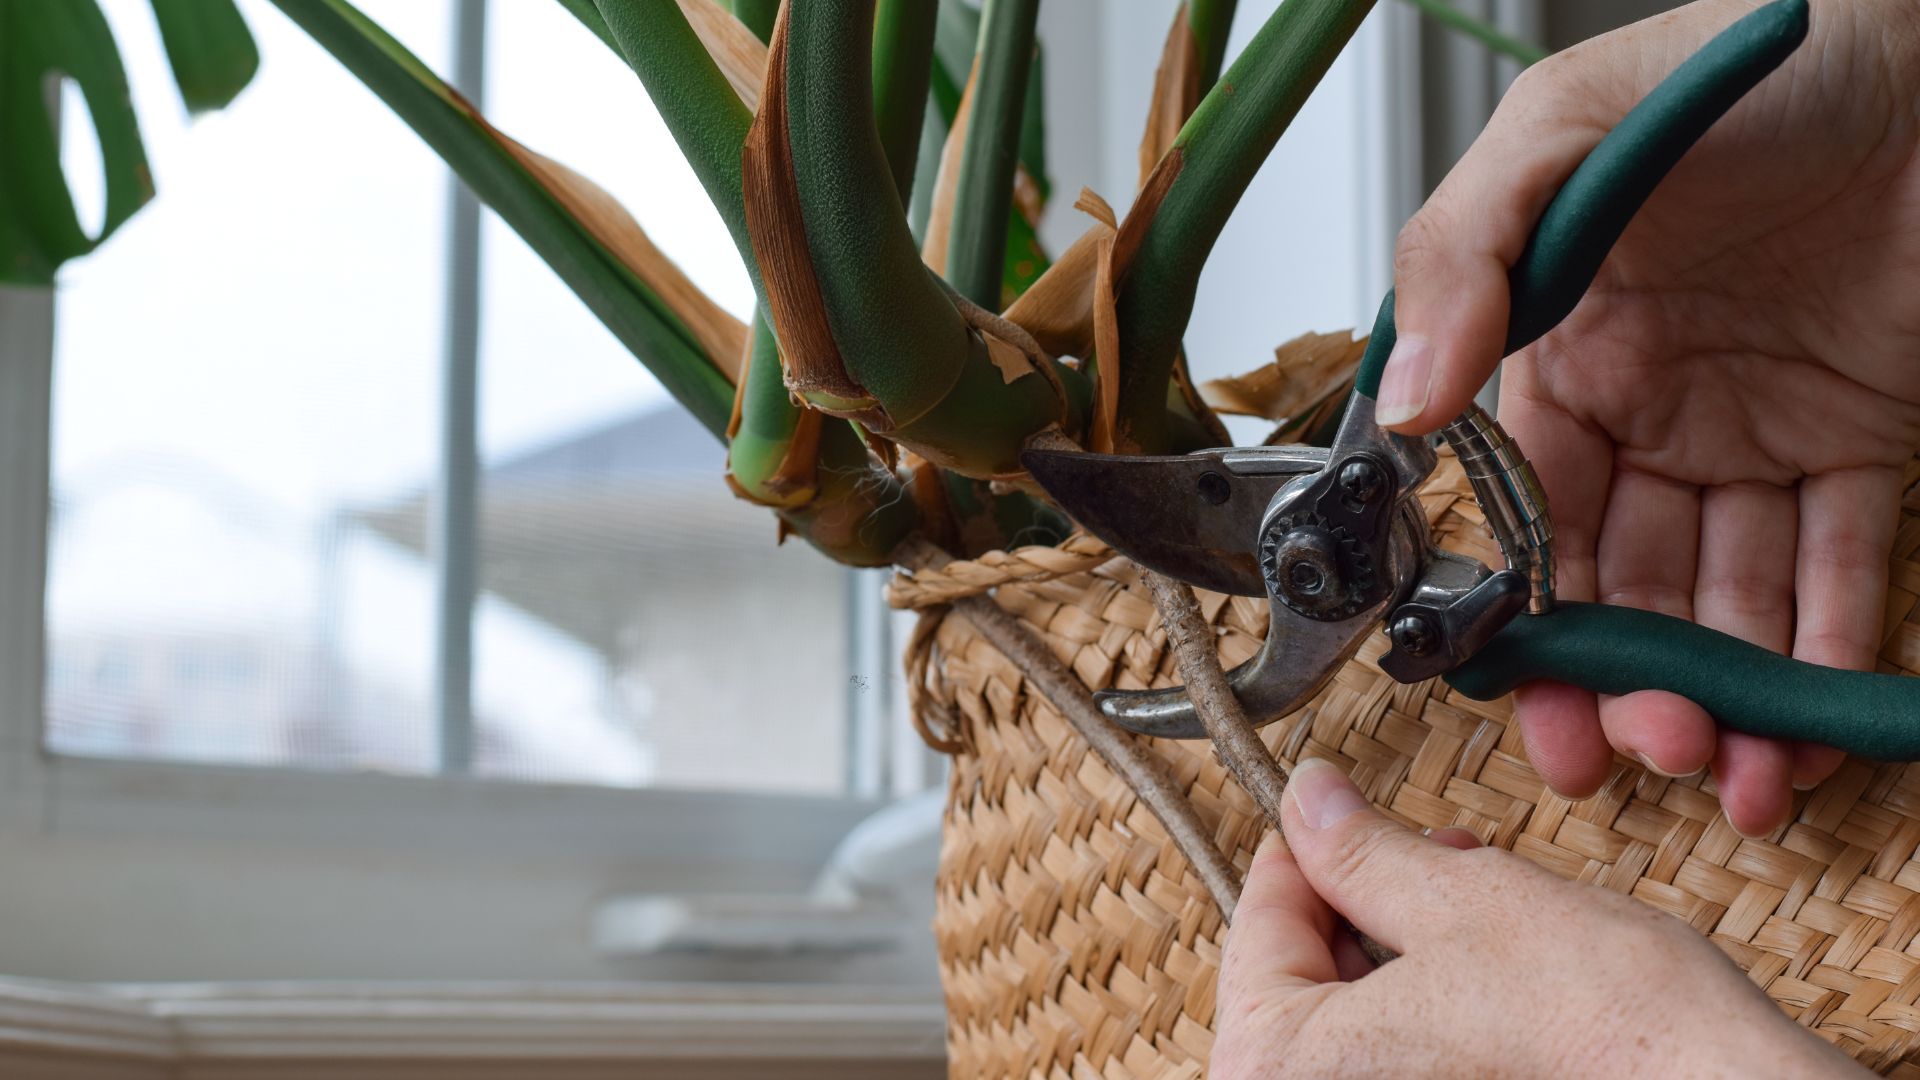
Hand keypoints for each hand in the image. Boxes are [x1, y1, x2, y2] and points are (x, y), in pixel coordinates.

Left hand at [1210, 758, 1861, 1077]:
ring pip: (1351, 1016)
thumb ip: (1359, 851)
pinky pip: (1394, 1059)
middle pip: (1297, 976)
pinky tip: (1484, 967)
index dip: (1302, 848)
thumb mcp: (1457, 902)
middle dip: (1362, 899)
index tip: (1326, 807)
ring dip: (1400, 946)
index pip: (1258, 926)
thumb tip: (1306, 798)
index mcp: (1275, 1067)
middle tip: (1427, 850)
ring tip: (1472, 898)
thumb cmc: (1596, 1025)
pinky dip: (1428, 1007)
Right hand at [1378, 0, 1919, 833]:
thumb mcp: (1558, 140)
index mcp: (1561, 355)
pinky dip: (1831, 651)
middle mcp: (1651, 408)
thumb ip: (1460, 263)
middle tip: (1644, 751)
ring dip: (1726, 690)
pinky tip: (1815, 722)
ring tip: (1733, 770)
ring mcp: (1756, 430)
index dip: (1532, 617)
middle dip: (1628, 680)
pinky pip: (1840, 562)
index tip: (1536, 703)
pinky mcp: (1861, 436)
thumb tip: (1402, 408)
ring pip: (1729, 594)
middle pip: (1626, 579)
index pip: (1530, 514)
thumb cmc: (1737, 71)